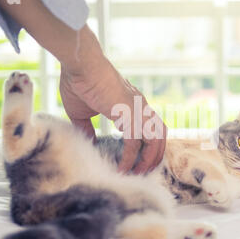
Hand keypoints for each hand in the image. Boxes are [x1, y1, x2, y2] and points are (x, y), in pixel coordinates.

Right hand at [59, 32, 166, 173]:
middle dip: (154, 155)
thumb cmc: (79, 82)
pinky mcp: (130, 113)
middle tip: (143, 172)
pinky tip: (122, 168)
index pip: (150, 128)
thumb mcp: (82, 112)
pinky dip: (130, 158)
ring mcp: (138, 109)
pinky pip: (135, 142)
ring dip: (149, 159)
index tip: (138, 162)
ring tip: (138, 174)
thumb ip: (88, 129)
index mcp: (133, 104)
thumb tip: (89, 144)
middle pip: (160, 135)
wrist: (80, 64)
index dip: (147, 146)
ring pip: (155, 140)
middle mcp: (140, 107)